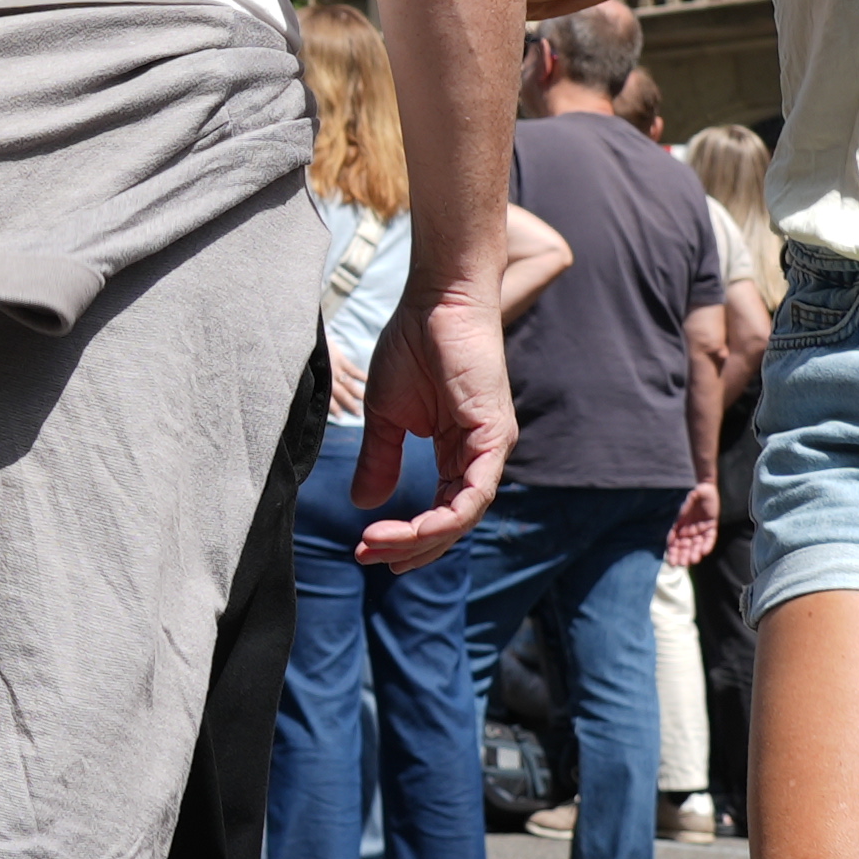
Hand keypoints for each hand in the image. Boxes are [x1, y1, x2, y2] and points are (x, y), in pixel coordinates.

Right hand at [355, 268, 514, 571]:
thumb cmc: (414, 346)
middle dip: (409, 547)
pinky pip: (476, 493)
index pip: (440, 512)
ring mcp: (491, 448)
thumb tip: (365, 504)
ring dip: (421, 538)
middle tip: (368, 557)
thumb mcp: (386, 415)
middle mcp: (480, 457)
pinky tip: (413, 527)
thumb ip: (379, 459)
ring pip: (463, 516)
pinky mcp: (495, 435)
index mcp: (458, 453)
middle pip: (452, 523)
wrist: (436, 300)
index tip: (364, 547)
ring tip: (378, 545)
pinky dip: (447, 517)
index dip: (405, 536)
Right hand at [667, 478, 721, 569]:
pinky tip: (704, 552)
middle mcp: (689, 530)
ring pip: (696, 545)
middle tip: (682, 564)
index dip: (672, 551)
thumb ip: (687, 505)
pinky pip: (709, 539)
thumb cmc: (697, 493)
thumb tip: (682, 514)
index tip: (671, 561)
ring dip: (694, 553)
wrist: (707, 490)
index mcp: (680, 525)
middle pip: (684, 547)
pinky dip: (707, 545)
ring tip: (693, 560)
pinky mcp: (711, 528)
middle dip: (683, 556)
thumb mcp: (690, 498)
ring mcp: (700, 530)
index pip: (674, 541)